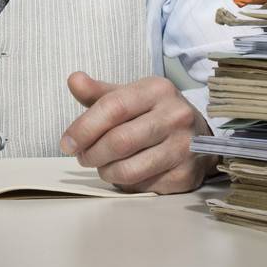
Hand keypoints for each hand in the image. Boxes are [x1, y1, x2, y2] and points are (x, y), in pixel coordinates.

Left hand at [60, 72, 216, 193]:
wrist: (199, 136)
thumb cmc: (155, 113)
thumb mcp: (130, 96)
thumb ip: (99, 93)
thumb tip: (74, 80)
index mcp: (157, 90)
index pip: (113, 107)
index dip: (84, 128)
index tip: (67, 142)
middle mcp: (175, 116)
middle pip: (119, 141)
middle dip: (92, 153)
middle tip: (83, 157)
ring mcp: (184, 147)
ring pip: (129, 169)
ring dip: (105, 171)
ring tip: (102, 165)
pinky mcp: (185, 174)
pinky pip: (142, 186)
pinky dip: (125, 184)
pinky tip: (125, 173)